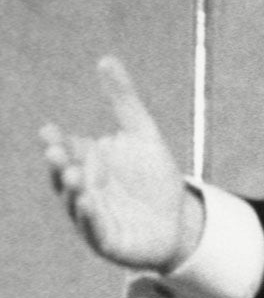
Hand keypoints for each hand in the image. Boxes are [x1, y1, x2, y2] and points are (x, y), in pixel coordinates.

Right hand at [41, 57, 200, 271]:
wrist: (179, 219)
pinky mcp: (106, 239)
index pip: (66, 149)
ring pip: (76, 202)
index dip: (57, 142)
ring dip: (74, 191)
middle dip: (60, 165)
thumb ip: (123, 99)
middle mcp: (83, 189)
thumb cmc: (153, 176)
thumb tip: (105, 58)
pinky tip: (88, 204)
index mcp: (86, 163)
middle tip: (57, 151)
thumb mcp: (143, 133)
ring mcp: (91, 215)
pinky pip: (94, 228)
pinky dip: (89, 217)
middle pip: (66, 175)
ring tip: (77, 176)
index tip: (50, 131)